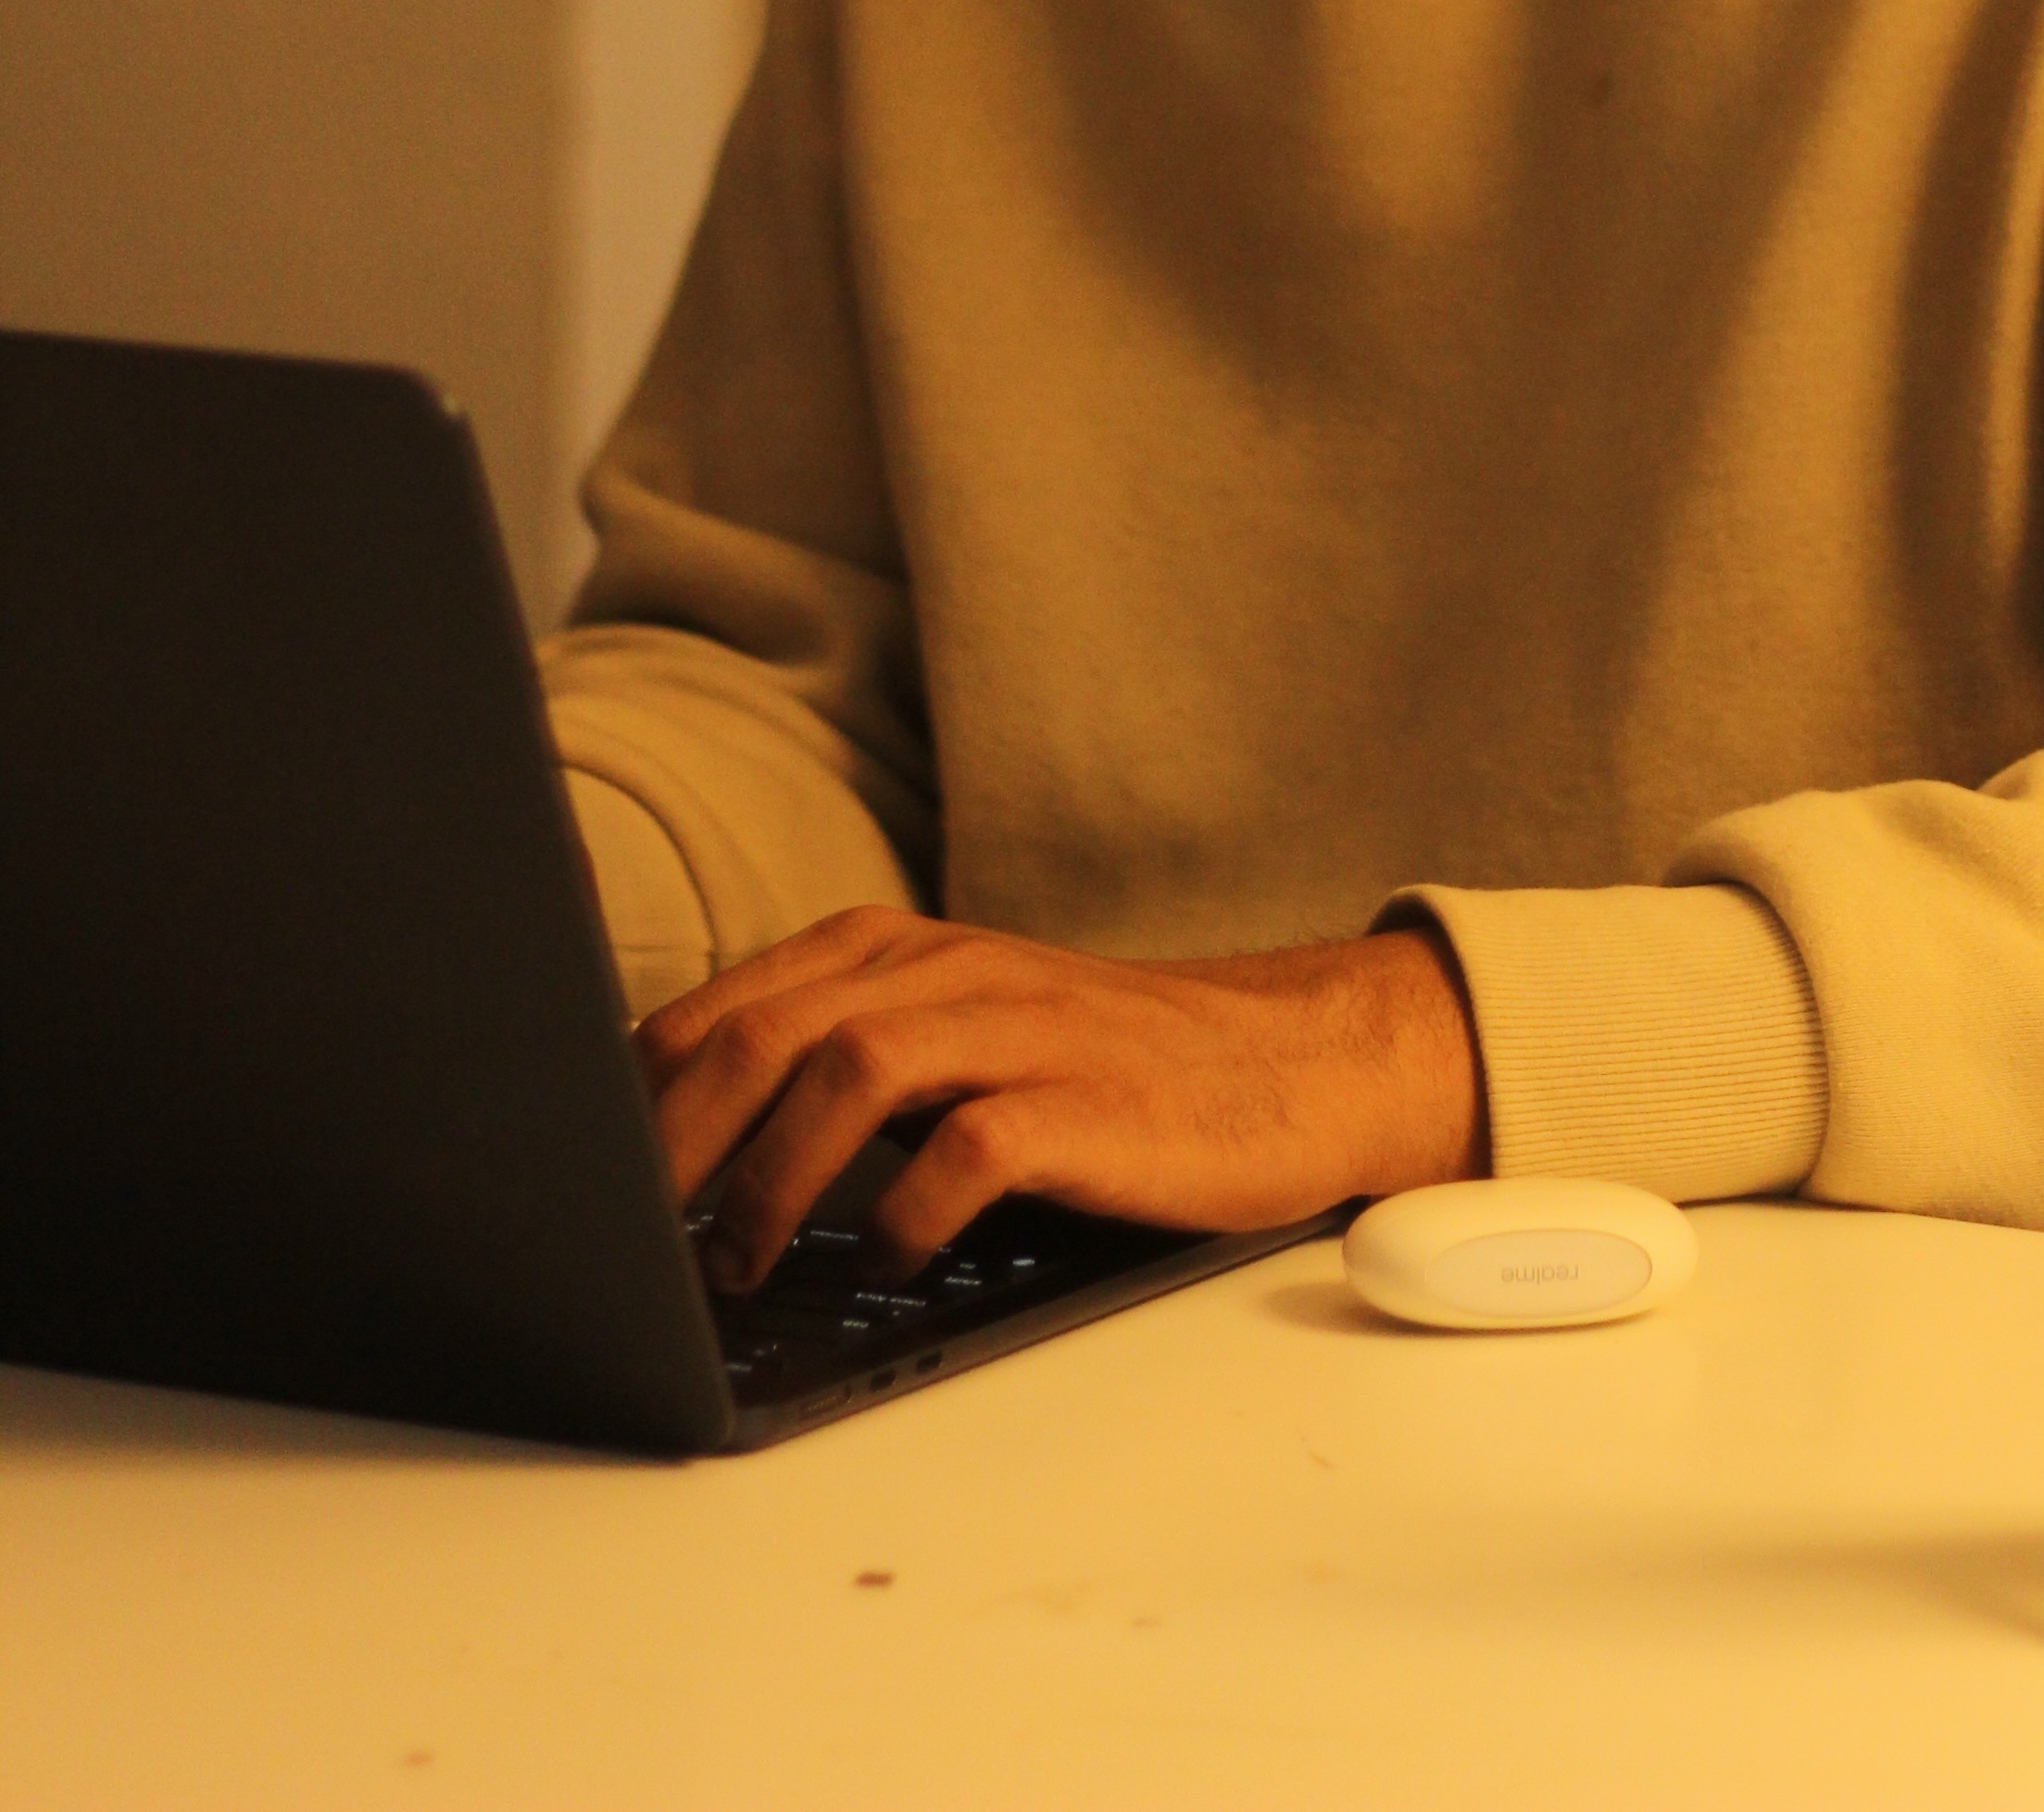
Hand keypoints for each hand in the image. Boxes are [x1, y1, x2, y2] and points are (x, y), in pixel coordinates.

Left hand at [635, 908, 1486, 1286]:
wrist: (1284, 1062)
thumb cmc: (1098, 1070)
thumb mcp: (956, 1035)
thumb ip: (838, 1059)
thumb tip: (682, 1152)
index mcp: (899, 951)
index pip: (729, 1005)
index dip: (641, 1094)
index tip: (585, 1181)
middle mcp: (948, 972)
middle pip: (769, 1031)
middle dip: (676, 1143)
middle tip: (630, 1238)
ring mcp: (1020, 1029)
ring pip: (851, 1069)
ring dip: (772, 1178)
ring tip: (740, 1266)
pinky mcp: (1085, 1102)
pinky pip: (971, 1146)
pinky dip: (907, 1209)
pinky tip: (887, 1257)